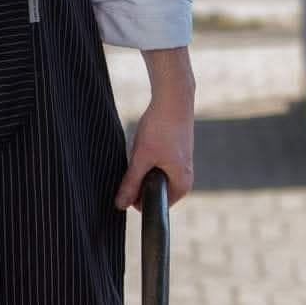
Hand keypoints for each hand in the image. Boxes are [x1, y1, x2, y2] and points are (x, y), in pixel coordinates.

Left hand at [115, 46, 194, 209]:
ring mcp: (181, 167)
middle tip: (140, 157)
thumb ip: (131, 183)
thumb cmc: (161, 128)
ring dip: (142, 166)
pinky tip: (149, 141)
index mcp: (182, 185)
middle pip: (153, 191)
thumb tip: (120, 205)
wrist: (173, 98)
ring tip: (146, 148)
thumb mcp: (141, 157)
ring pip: (152, 176)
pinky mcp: (176, 155)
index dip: (139, 195)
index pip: (156, 205)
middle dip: (140, 179)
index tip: (132, 176)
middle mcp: (185, 179)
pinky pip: (156, 165)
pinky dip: (147, 157)